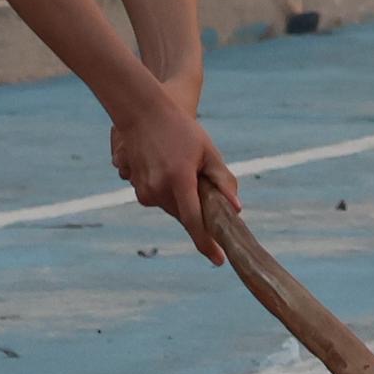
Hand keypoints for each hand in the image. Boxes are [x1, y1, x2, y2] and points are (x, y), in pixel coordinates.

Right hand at [111, 89, 236, 261]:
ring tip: (183, 168)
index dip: (207, 244)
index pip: (195, 222)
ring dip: (182, 198)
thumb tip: (237, 210)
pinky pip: (159, 199)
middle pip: (185, 216)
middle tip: (203, 184)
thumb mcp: (207, 151)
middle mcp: (159, 190)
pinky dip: (169, 191)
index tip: (218, 260)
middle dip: (197, 210)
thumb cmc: (181, 129)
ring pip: (172, 207)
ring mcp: (145, 190)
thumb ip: (222, 181)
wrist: (142, 112)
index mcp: (179, 181)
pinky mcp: (137, 188)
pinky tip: (170, 168)